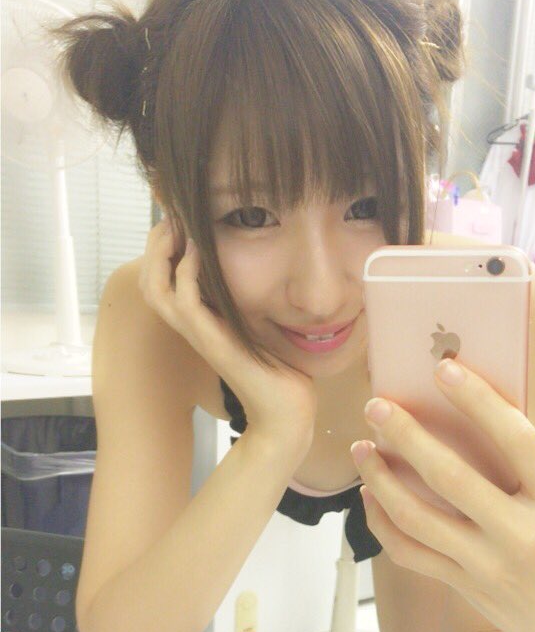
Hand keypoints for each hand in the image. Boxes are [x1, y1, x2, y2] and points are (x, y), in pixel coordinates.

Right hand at [139, 218, 317, 456]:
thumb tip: (271, 278)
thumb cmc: (282, 376)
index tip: (180, 220)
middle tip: (170, 216)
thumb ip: (256, 304)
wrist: (287, 415)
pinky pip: (185, 301)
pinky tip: (198, 250)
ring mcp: (200, 336)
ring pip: (157, 288)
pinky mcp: (213, 342)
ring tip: (176, 225)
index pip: (166, 282)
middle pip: (150, 281)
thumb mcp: (265, 328)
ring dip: (161, 252)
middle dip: (155, 245)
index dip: (164, 250)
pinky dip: (186, 272)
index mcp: (203, 324)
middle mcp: (195, 329)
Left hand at [350, 356, 534, 631]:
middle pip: (451, 477)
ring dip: (381, 479)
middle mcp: (523, 533)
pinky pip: (409, 552)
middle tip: (376, 405)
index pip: (516, 440)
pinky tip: (369, 496)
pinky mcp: (463, 586)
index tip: (443, 369)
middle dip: (407, 436)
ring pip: (417, 517)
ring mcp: (489, 565)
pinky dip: (382, 523)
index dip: (479, 401)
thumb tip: (468, 407)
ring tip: (362, 448)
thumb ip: (525, 465)